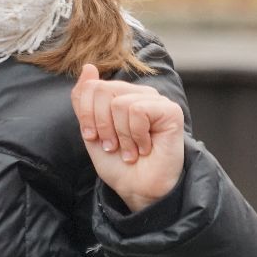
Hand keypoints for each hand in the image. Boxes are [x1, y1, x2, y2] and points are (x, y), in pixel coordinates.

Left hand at [70, 64, 185, 212]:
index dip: (87, 115)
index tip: (95, 138)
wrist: (137, 190)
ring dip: (121, 136)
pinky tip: (145, 148)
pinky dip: (136, 135)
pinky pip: (138, 111)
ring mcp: (156, 100)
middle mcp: (139, 93)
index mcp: (121, 95)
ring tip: (131, 150)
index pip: (91, 86)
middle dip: (102, 126)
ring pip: (119, 103)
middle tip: (114, 146)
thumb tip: (87, 67)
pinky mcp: (170, 111)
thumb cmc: (118, 164)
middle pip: (102, 90)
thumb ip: (85, 100)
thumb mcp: (92, 130)